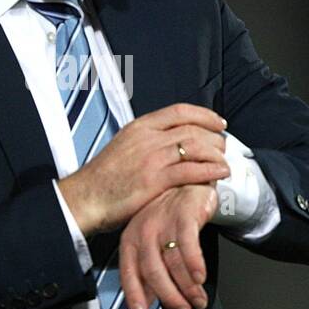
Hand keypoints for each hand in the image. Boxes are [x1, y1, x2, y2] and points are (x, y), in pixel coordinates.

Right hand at [57, 103, 228, 235]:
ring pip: (195, 146)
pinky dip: (210, 171)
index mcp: (139, 127)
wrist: (85, 198)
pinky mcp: (154, 180)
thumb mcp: (123, 146)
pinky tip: (219, 173)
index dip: (205, 115)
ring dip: (216, 154)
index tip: (218, 122)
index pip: (180, 111)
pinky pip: (191, 171)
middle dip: (214, 137)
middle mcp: (147, 138)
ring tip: (224, 162)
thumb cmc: (102, 179)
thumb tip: (168, 142)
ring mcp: (151, 158)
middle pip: (192, 128)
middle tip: (224, 147)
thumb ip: (146, 141)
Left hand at [118, 183, 217, 308]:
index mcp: (131, 239)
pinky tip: (201, 277)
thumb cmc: (170, 216)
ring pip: (172, 262)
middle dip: (169, 296)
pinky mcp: (184, 215)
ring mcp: (163, 222)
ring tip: (199, 299)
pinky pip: (188, 245)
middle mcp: (143, 231)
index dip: (134, 294)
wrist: (188, 183)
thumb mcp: (153, 242)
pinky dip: (194, 264)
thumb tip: (148, 301)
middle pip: (152, 271)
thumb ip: (148, 271)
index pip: (128, 272)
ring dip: (187, 287)